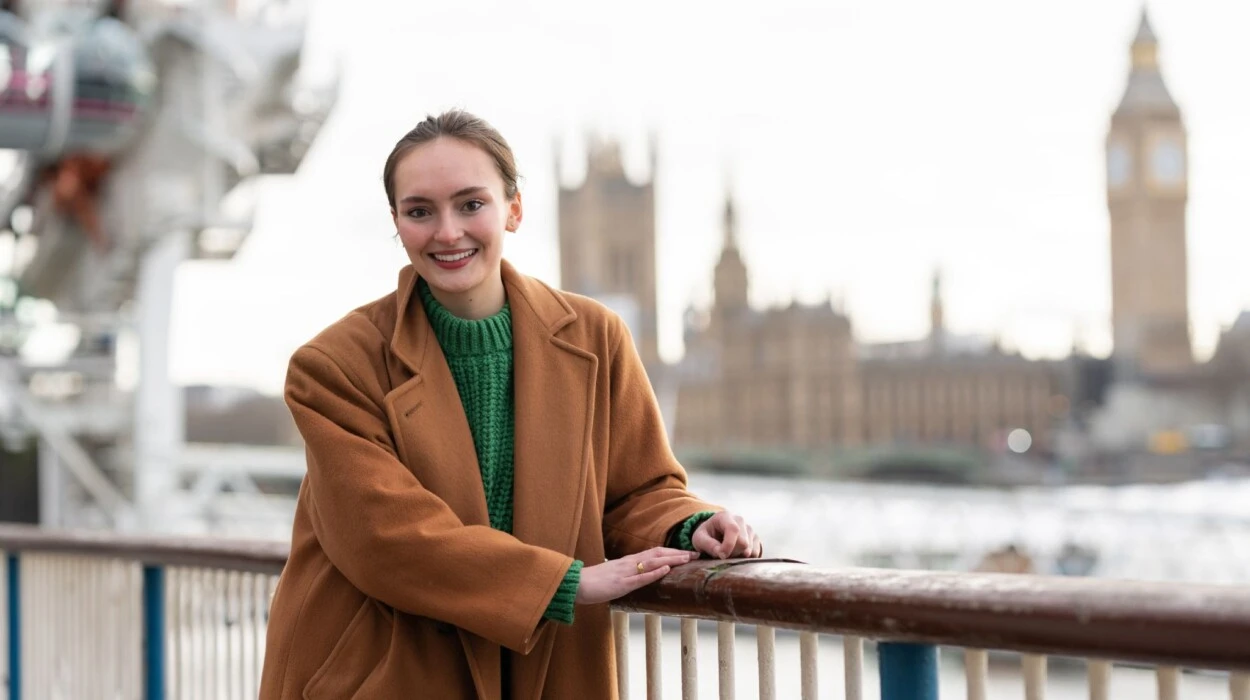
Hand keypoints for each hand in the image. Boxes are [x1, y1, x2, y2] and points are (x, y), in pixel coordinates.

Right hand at [575, 547, 697, 604]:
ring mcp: (625, 573)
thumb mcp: (614, 576)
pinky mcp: (621, 584)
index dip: (671, 552)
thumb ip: (627, 575)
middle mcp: (629, 563)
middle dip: (678, 553)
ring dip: (671, 559)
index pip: (654, 553)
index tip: (687, 553)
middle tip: (696, 553)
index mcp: (628, 562)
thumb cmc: (593, 582)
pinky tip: (665, 569)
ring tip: (687, 558)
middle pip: (657, 553)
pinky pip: (640, 577)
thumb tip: (640, 577)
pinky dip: (655, 572)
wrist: (575, 584)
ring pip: (652, 562)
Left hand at [691, 511, 761, 559]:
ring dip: (738, 556)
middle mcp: (740, 520)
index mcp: (725, 516)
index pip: (733, 529)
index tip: (721, 556)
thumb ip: (708, 545)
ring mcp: (749, 529)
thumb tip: (720, 553)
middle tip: (721, 554)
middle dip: (732, 553)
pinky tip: (736, 554)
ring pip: (749, 549)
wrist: (713, 533)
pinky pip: (755, 553)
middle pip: (743, 542)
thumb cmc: (706, 535)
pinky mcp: (755, 538)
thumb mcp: (699, 539)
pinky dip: (745, 558)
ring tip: (728, 552)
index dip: (729, 545)